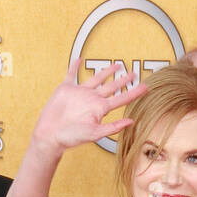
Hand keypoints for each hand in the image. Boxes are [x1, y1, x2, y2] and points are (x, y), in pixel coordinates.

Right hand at [31, 61, 146, 155]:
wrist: (51, 134)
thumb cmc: (72, 137)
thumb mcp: (95, 133)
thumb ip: (112, 127)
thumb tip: (131, 122)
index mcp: (100, 109)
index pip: (121, 98)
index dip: (134, 93)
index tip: (145, 87)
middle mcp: (92, 99)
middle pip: (112, 87)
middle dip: (123, 80)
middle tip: (133, 73)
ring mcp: (80, 93)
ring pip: (96, 78)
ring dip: (106, 71)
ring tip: (115, 65)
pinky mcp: (66, 89)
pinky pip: (72, 74)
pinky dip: (75, 66)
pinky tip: (79, 59)